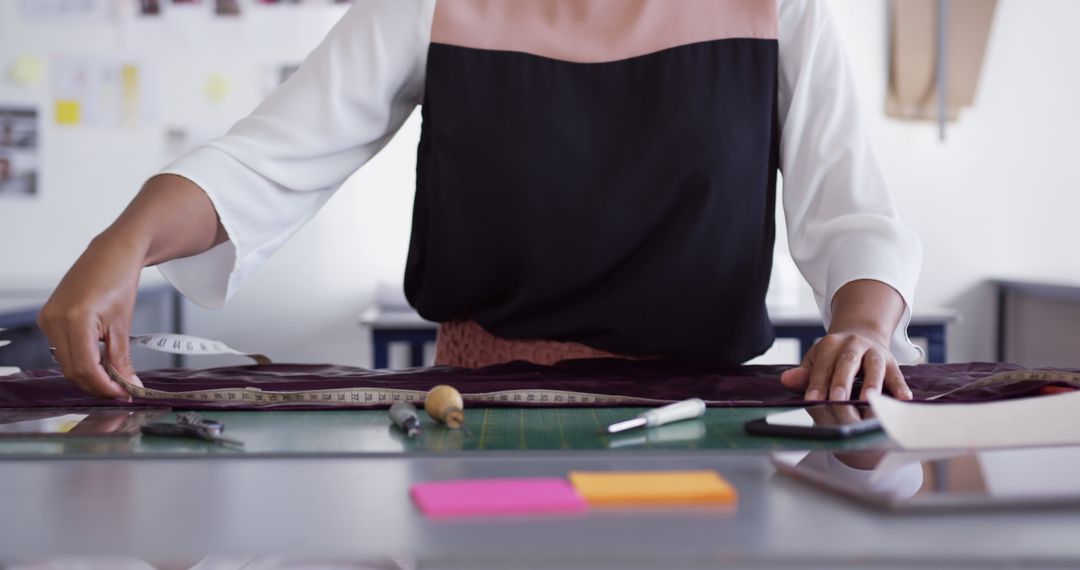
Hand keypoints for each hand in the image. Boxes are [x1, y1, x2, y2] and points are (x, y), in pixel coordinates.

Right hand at [37, 233, 143, 399]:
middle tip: (122, 391)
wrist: (111, 254)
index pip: (86, 367)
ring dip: (89, 374)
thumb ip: (122, 359)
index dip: (105, 386)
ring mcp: (47, 318)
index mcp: (74, 319)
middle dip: (97, 384)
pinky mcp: (48, 317)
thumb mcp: (123, 323)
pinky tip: (99, 362)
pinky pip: (62, 348)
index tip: (124, 394)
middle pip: (72, 369)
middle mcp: (54, 320)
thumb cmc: (119, 280)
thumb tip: (129, 386)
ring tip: (114, 378)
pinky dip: (80, 359)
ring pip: (66, 362)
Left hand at [779, 328, 911, 401]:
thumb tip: (786, 380)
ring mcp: (874, 352)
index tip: (812, 400)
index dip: (816, 383)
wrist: (862, 333)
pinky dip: (900, 387)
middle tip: (837, 400)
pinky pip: (897, 375)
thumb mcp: (817, 359)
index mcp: (830, 344)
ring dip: (871, 383)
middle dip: (842, 381)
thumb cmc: (834, 355)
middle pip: (847, 362)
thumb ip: (805, 373)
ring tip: (868, 401)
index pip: (822, 365)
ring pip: (874, 367)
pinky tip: (903, 399)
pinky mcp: (892, 362)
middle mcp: (853, 344)